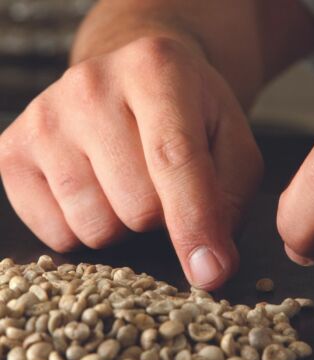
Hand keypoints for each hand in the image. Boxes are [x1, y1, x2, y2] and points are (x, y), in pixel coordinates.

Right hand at [0, 37, 262, 289]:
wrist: (133, 80)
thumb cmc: (189, 115)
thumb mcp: (232, 143)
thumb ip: (228, 198)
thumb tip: (210, 268)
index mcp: (156, 71)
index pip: (174, 160)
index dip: (195, 224)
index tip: (210, 273)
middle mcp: (91, 86)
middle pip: (136, 205)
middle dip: (162, 216)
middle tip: (163, 185)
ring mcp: (45, 117)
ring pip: (94, 226)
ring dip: (123, 224)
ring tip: (129, 183)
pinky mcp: (13, 150)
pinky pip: (54, 233)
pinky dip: (84, 229)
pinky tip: (97, 190)